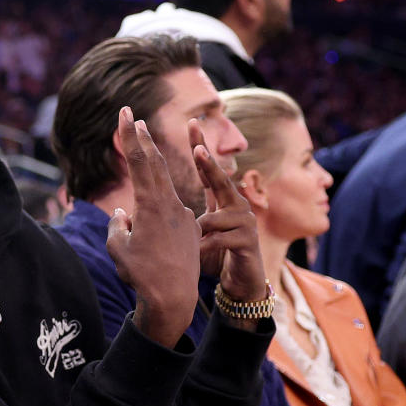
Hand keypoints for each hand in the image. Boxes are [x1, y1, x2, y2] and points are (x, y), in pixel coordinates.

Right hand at [107, 107, 200, 347]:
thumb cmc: (141, 274)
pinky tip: (151, 216)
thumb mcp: (118, 247)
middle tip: (135, 118)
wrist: (173, 297)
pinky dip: (159, 202)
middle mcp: (170, 205)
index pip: (140, 162)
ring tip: (146, 147)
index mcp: (151, 205)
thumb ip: (117, 225)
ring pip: (165, 185)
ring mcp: (182, 216)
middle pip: (156, 164)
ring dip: (155, 166)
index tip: (126, 114)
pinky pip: (171, 209)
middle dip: (143, 140)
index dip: (130, 136)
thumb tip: (122, 214)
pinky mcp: (189, 229)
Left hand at [190, 120, 265, 306]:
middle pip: (221, 180)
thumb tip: (158, 200)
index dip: (200, 147)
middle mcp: (236, 205)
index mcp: (221, 200)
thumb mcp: (197, 231)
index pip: (208, 170)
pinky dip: (204, 248)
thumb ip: (183, 214)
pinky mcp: (248, 241)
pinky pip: (218, 239)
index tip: (191, 123)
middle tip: (198, 149)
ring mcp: (245, 222)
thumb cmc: (214, 254)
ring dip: (199, 232)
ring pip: (214, 217)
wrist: (240, 282)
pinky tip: (199, 256)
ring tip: (195, 246)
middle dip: (209, 164)